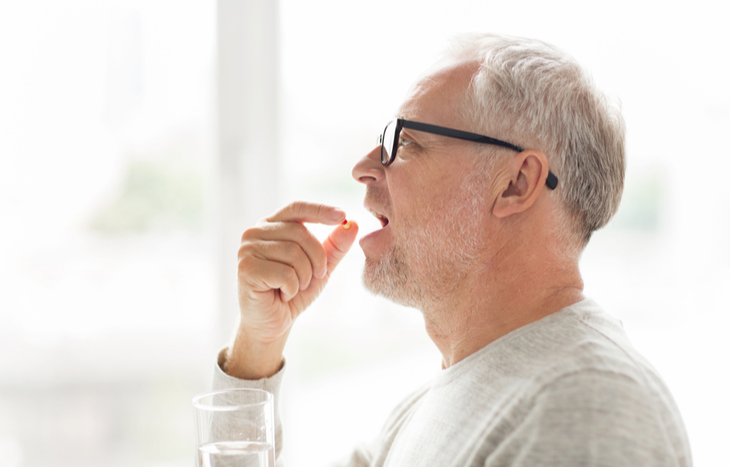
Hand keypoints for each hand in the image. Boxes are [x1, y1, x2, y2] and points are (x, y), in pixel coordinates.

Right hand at [227, 201, 358, 378]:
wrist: (273, 323)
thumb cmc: (294, 291)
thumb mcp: (321, 266)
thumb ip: (335, 245)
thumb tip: (353, 223)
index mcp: (272, 225)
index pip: (297, 208)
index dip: (320, 210)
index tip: (343, 215)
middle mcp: (255, 232)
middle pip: (301, 233)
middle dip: (317, 259)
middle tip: (312, 278)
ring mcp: (248, 249)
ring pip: (293, 254)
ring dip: (304, 277)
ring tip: (293, 288)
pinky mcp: (246, 268)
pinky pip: (284, 273)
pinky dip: (292, 289)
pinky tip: (281, 295)